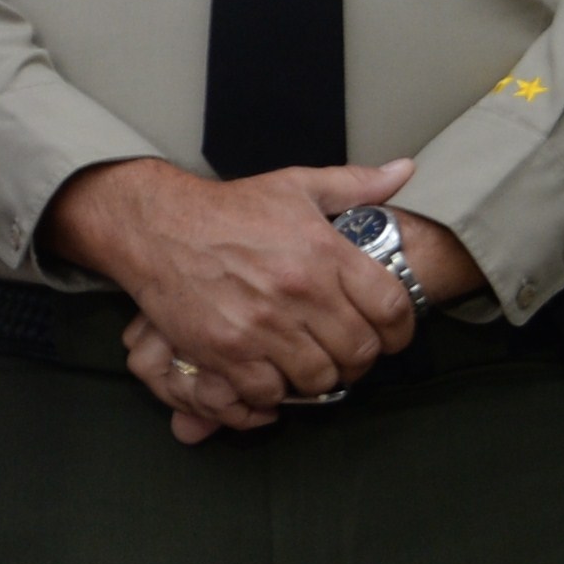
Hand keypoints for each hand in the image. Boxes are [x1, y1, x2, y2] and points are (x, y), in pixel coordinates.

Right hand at [44, 155, 421, 437]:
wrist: (160, 227)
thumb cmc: (230, 209)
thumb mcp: (295, 185)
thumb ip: (355, 183)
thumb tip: (404, 170)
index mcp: (324, 251)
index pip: (391, 308)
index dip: (400, 331)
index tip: (390, 335)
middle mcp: (299, 290)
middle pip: (359, 352)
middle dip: (360, 359)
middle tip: (346, 352)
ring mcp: (263, 325)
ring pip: (319, 379)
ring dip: (320, 377)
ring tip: (311, 363)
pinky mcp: (228, 351)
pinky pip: (270, 392)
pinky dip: (275, 390)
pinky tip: (272, 370)